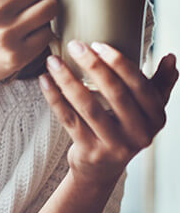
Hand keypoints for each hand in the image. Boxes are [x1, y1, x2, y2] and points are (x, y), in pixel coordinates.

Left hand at [39, 42, 178, 186]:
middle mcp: (139, 133)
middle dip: (94, 66)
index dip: (120, 63)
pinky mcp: (90, 151)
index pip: (140, 86)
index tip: (98, 44)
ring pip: (89, 107)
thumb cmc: (124, 129)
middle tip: (75, 45)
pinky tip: (44, 80)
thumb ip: (160, 84)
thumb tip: (171, 57)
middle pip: (115, 94)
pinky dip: (54, 97)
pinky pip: (69, 119)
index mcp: (155, 117)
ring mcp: (114, 145)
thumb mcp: (147, 110)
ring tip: (53, 60)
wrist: (102, 168)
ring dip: (68, 80)